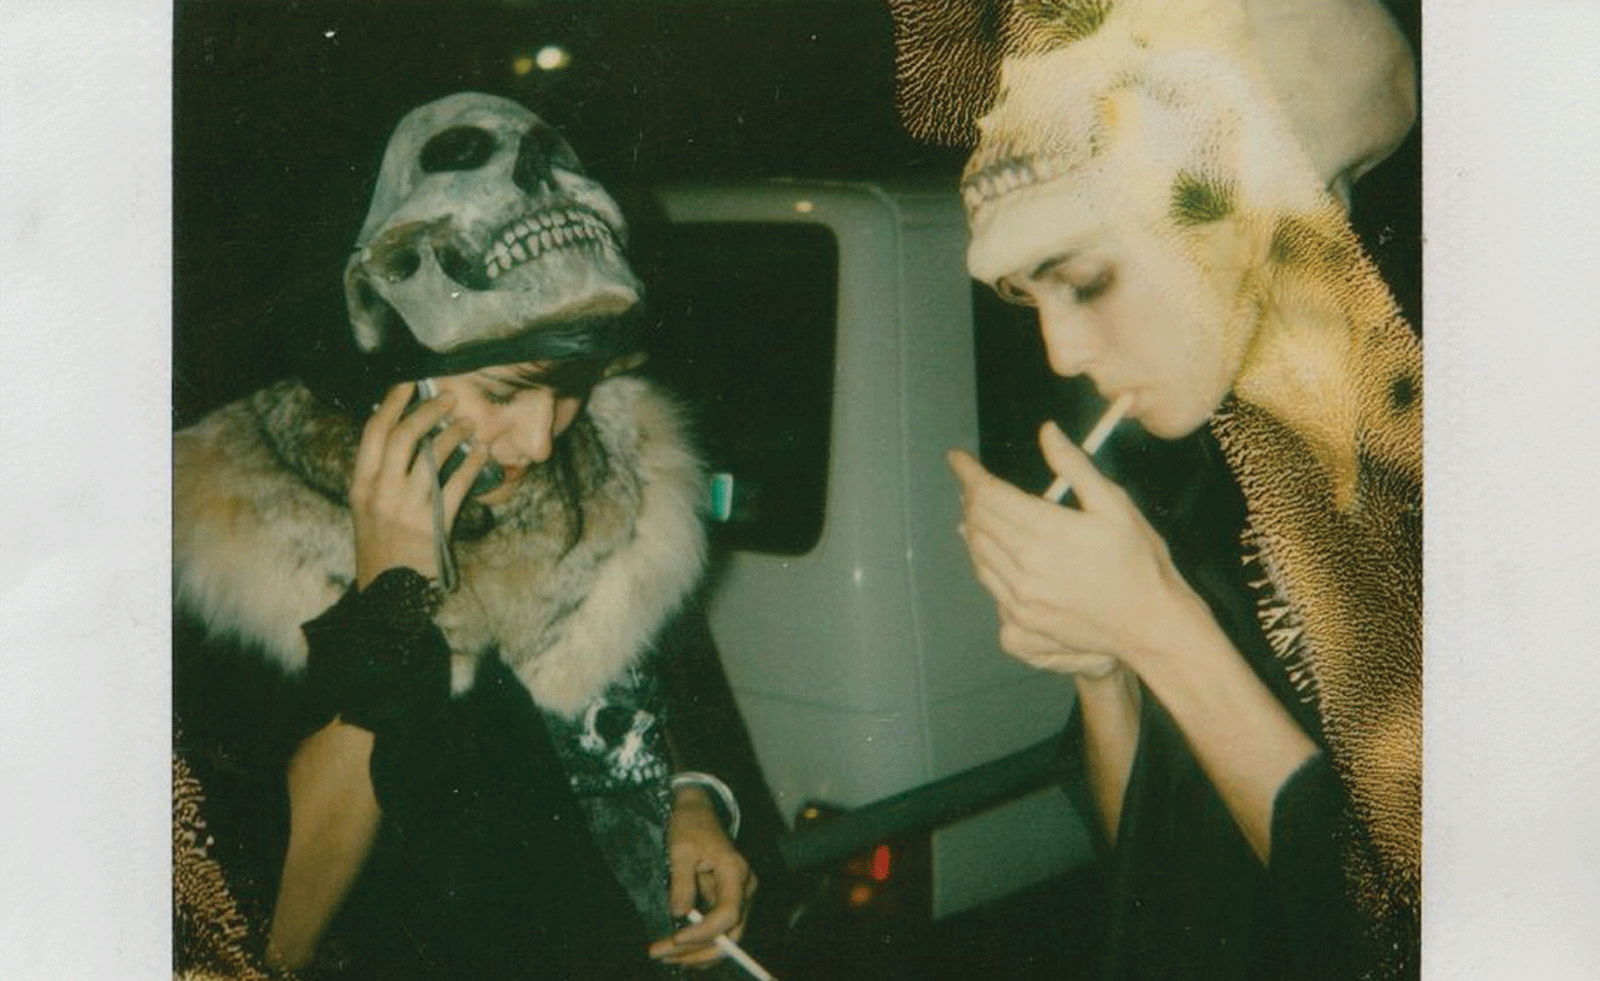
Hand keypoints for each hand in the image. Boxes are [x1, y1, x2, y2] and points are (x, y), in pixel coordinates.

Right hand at [350, 382, 489, 589]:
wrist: (387, 593)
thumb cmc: (380, 545)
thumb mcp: (367, 507)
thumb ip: (380, 473)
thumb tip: (402, 433)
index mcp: (361, 484)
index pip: (374, 432)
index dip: (392, 402)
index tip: (408, 383)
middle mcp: (381, 492)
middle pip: (404, 436)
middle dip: (428, 410)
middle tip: (448, 397)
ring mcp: (407, 508)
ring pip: (433, 456)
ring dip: (454, 433)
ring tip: (468, 423)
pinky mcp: (433, 524)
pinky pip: (458, 484)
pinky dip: (472, 464)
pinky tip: (482, 452)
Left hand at [649, 786, 756, 967]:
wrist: (698, 811)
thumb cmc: (690, 825)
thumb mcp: (680, 850)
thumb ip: (681, 883)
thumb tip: (679, 914)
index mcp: (736, 871)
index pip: (728, 913)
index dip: (704, 932)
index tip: (676, 939)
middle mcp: (744, 888)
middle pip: (731, 933)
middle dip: (699, 951)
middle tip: (664, 954)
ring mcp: (739, 896)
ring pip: (726, 937)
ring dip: (697, 952)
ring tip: (664, 954)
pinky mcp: (728, 901)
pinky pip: (719, 930)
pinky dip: (700, 944)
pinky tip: (677, 950)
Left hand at [948, 421, 1198, 672]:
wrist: (1149, 625)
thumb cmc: (1138, 562)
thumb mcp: (1115, 505)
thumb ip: (1075, 467)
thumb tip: (1047, 432)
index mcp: (1046, 531)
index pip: (989, 493)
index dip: (968, 472)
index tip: (957, 458)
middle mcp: (1025, 565)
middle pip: (977, 521)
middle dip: (970, 496)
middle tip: (972, 483)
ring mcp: (1020, 597)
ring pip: (977, 553)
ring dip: (971, 528)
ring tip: (973, 511)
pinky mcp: (1022, 621)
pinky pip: (987, 583)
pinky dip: (982, 560)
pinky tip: (988, 552)